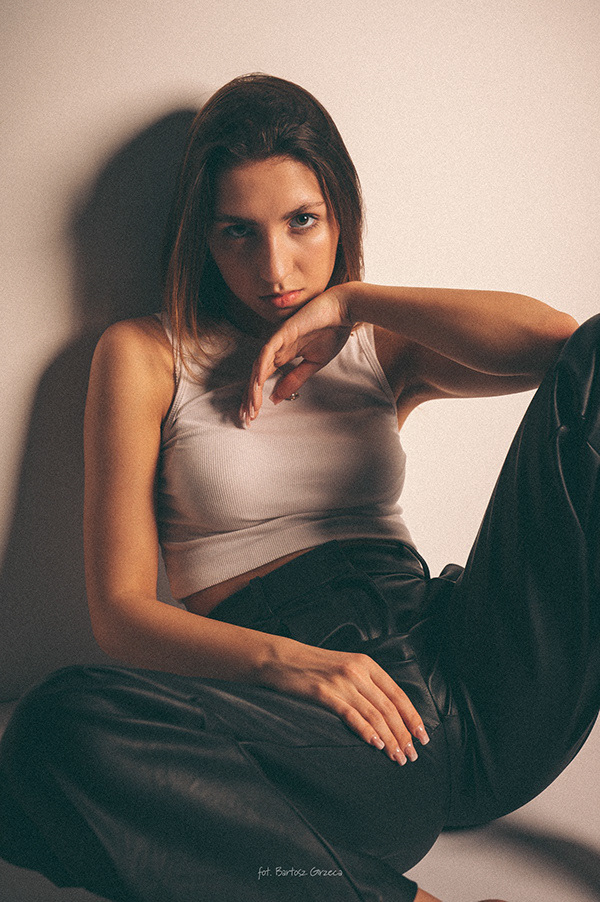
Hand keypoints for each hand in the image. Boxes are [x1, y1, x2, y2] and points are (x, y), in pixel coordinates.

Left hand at [239, 286, 352, 424]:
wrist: (343, 311)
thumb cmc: (331, 332)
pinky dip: (261, 368)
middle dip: (250, 398)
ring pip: (258, 366)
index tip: (254, 416)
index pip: (263, 379)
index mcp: (283, 356)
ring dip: (253, 388)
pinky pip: (266, 352)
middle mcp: (276, 349)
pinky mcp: (282, 332)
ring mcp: (277, 340)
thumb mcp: (313, 364)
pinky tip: (257, 384)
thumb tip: (276, 398)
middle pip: (256, 376)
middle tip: (247, 418)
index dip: (256, 397)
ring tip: (252, 407)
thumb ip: (294, 379)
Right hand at [263, 641, 429, 764]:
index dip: (412, 717)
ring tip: (397, 757)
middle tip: (411, 755)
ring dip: (389, 739)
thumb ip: (367, 683)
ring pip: (374, 714)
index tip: (423, 737)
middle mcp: (357, 671)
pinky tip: (376, 745)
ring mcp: (341, 682)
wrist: (282, 659)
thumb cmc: (315, 667)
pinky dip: (367, 731)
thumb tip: (390, 712)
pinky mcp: (323, 693)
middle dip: (404, 734)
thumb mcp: (346, 667)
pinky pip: (351, 715)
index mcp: (366, 664)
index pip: (398, 694)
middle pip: (389, 707)